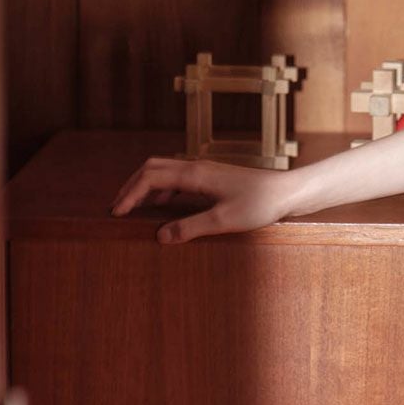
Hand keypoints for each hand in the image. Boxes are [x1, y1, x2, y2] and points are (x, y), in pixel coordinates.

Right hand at [109, 155, 294, 243]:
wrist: (288, 192)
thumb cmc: (260, 205)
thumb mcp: (224, 220)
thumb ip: (191, 227)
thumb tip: (160, 236)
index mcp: (195, 175)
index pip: (150, 178)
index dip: (129, 194)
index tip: (116, 213)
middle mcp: (196, 167)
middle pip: (152, 168)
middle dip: (131, 186)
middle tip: (117, 208)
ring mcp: (205, 172)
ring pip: (164, 172)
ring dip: (146, 187)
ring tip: (133, 208)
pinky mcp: (213, 179)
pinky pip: (178, 180)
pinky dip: (163, 191)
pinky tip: (163, 207)